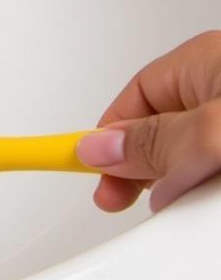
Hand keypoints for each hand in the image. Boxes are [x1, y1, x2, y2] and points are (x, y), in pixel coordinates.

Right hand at [77, 30, 220, 211]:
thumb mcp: (214, 131)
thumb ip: (156, 141)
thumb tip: (99, 148)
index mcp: (203, 62)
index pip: (132, 99)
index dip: (104, 137)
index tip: (74, 164)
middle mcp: (219, 91)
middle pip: (159, 132)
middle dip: (141, 171)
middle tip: (122, 202)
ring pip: (189, 161)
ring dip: (180, 191)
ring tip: (183, 213)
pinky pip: (212, 179)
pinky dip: (206, 200)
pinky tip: (207, 216)